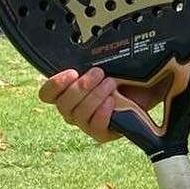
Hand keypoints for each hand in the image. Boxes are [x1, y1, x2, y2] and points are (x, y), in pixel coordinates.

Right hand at [38, 67, 165, 143]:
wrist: (142, 89)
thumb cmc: (119, 75)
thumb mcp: (103, 64)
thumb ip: (88, 62)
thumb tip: (80, 54)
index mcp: (66, 92)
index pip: (46, 94)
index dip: (54, 85)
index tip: (72, 73)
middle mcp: (71, 110)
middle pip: (63, 104)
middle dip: (82, 87)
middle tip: (99, 73)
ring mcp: (85, 123)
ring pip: (79, 114)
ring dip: (95, 96)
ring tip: (111, 84)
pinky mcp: (101, 133)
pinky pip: (95, 127)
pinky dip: (102, 112)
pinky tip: (112, 101)